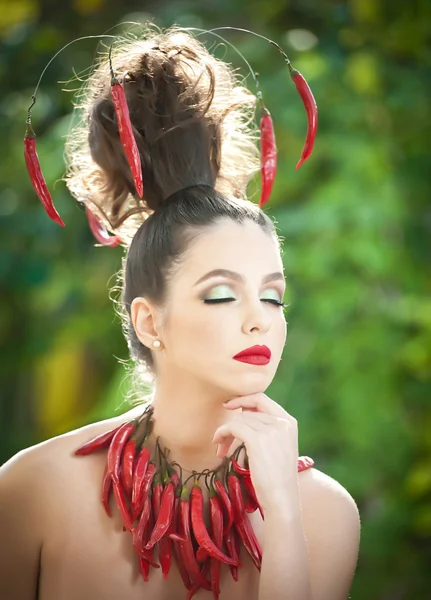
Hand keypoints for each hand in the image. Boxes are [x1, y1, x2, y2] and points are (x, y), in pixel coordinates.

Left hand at [211, 393, 299, 511]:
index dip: (243, 399)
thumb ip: (267, 428)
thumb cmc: (276, 478)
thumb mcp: (278, 446)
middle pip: (247, 411)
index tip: (229, 406)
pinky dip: (222, 434)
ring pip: (239, 419)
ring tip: (220, 449)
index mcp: (289, 421)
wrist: (282, 499)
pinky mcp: (258, 440)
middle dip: (231, 422)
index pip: (262, 398)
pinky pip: (233, 427)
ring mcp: (272, 430)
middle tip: (220, 437)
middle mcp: (282, 422)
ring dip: (225, 432)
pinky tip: (219, 448)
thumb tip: (244, 412)